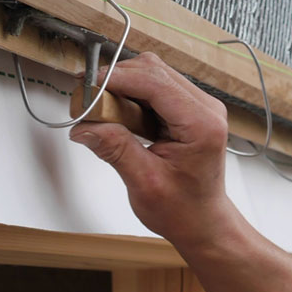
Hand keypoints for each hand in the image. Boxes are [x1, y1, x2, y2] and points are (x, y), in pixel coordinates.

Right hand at [68, 52, 233, 246]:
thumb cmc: (184, 209)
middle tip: (88, 101)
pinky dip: (131, 95)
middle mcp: (206, 109)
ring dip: (123, 87)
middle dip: (117, 80)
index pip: (155, 82)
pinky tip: (119, 116)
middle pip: (154, 70)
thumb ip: (116, 149)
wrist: (202, 221)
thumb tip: (85, 126)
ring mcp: (199, 106)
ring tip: (101, 111)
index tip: (87, 87)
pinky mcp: (188, 109)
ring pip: (153, 74)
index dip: (117, 78)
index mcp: (202, 125)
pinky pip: (155, 88)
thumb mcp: (145, 183)